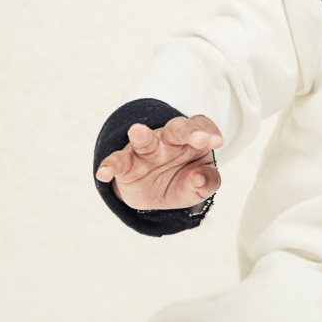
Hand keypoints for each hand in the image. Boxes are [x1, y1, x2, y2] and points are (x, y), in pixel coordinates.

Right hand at [94, 115, 222, 211]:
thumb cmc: (184, 180)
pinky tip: (104, 173)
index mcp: (191, 140)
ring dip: (141, 135)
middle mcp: (168, 140)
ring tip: (137, 131)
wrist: (157, 195)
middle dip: (188, 131)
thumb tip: (198, 178)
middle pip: (177, 128)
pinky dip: (110, 165)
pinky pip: (117, 162)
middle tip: (198, 138)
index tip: (217, 142)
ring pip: (144, 139)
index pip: (201, 126)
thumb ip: (207, 181)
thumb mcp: (201, 185)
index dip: (209, 131)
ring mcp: (145, 151)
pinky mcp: (126, 165)